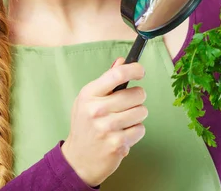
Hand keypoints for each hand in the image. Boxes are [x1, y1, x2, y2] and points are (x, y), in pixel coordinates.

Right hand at [61, 58, 147, 186]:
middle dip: (137, 98)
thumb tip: (122, 61)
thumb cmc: (86, 125)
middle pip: (138, 93)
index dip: (134, 69)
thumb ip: (107, 80)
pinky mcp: (117, 143)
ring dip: (137, 116)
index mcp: (89, 94)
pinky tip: (122, 135)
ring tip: (122, 122)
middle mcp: (97, 110)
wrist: (78, 160)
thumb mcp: (89, 100)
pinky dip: (135, 132)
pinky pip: (141, 129)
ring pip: (142, 111)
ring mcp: (107, 128)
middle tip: (127, 106)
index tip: (140, 71)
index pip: (117, 74)